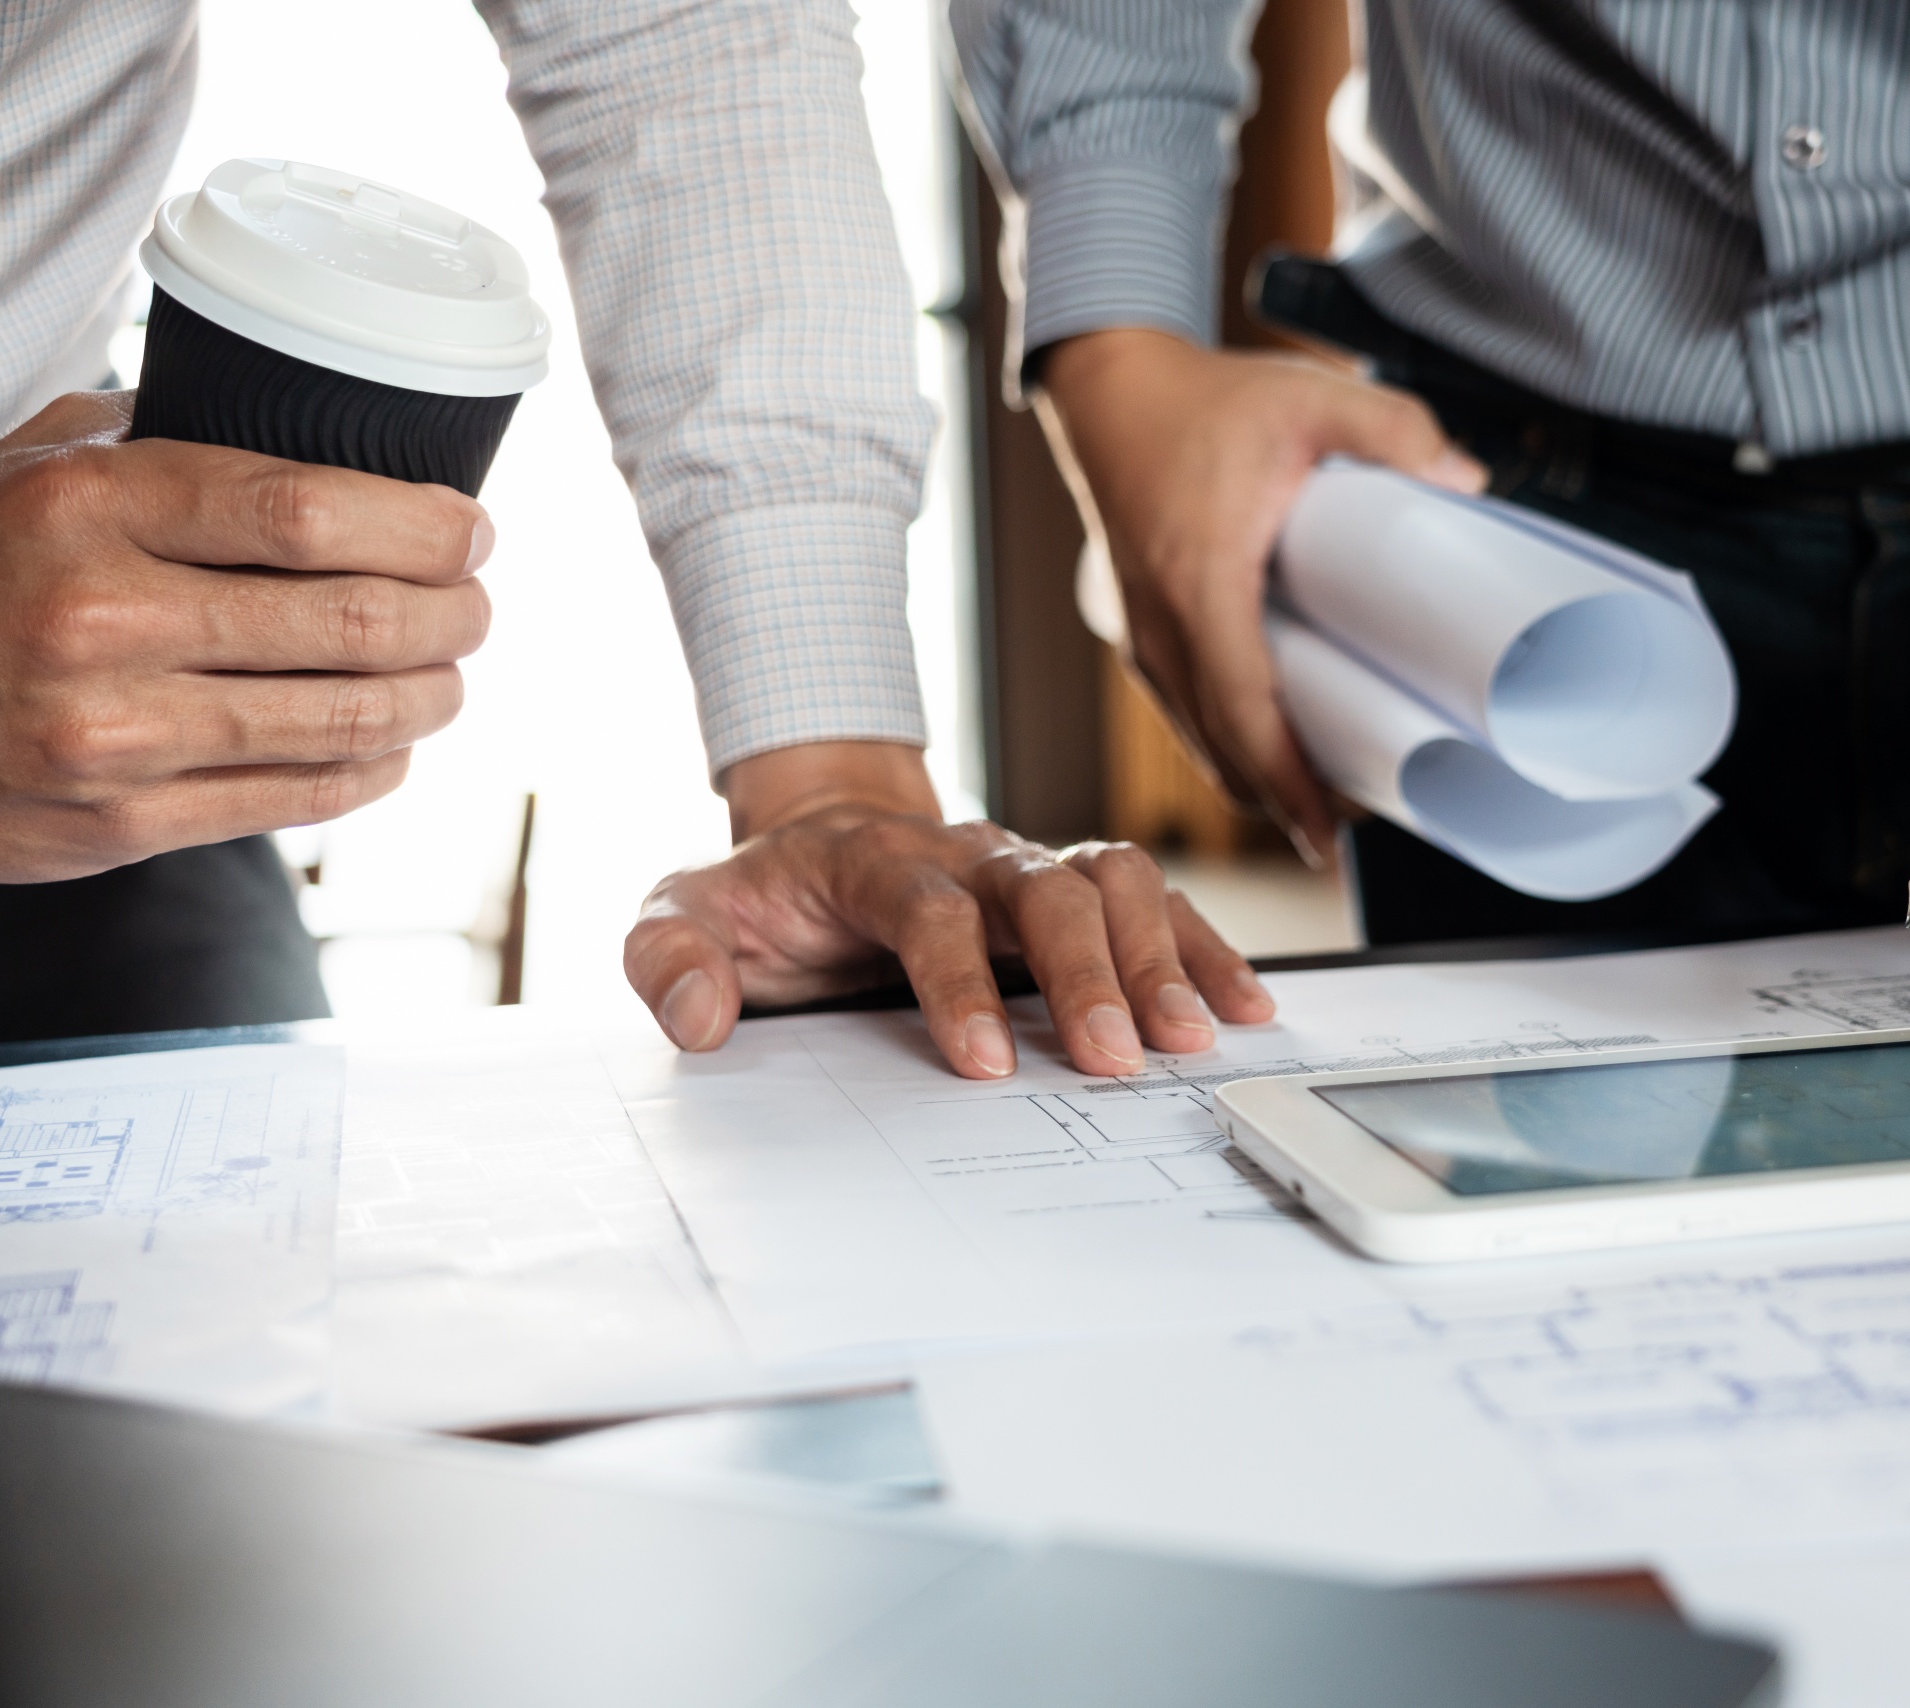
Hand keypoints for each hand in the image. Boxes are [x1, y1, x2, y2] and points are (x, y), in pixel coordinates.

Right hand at [0, 391, 492, 880]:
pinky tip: (394, 742)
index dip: (422, 526)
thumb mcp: (29, 471)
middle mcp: (102, 620)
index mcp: (85, 507)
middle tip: (478, 604)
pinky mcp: (124, 823)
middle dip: (455, 613)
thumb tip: (313, 429)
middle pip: (356, 620)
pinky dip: (376, 765)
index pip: (306, 511)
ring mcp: (115, 734)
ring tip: (451, 671)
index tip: (471, 531)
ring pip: (350, 717)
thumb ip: (157, 444)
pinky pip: (303, 796)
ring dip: (433, 693)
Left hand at [623, 741, 1275, 1077]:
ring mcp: (1029, 863)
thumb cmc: (763, 898)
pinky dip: (1202, 948)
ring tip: (1192, 1038)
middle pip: (1046, 888)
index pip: (928, 907)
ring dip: (1160, 955)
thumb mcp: (685, 914)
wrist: (817, 842)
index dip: (959, 980)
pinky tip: (1241, 1006)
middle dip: (1087, 972)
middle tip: (1116, 1059)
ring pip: (1116, 879)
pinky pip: (1154, 898)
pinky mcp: (1072, 888)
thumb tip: (700, 1018)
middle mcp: (968, 851)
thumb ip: (669, 957)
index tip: (981, 1061)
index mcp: (873, 860)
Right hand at [1037, 328, 1485, 861]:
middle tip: (1353, 827)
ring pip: (1198, 740)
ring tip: (1325, 804)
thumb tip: (1471, 482)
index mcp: (1200, 584)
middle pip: (1220, 750)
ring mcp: (1139, 637)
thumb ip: (1395, 429)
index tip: (1326, 837)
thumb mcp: (1309, 397)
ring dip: (1256, 780)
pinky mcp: (1137, 634)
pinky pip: (1184, 712)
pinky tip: (1273, 754)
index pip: (1243, 714)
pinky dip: (1227, 745)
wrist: (1108, 389)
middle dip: (1284, 802)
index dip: (1286, 784)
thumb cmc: (1205, 399)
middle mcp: (1159, 628)